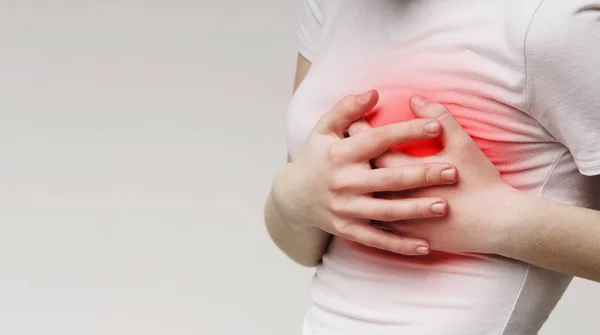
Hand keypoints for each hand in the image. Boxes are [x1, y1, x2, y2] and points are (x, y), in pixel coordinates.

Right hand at [271, 90, 459, 254]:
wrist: (293, 197)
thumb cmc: (316, 156)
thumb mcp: (323, 129)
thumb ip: (347, 109)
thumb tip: (374, 92)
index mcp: (340, 154)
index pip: (378, 140)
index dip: (407, 132)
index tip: (435, 127)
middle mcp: (343, 182)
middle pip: (388, 178)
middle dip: (421, 175)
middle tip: (452, 171)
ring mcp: (345, 209)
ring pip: (386, 211)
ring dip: (416, 210)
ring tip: (445, 206)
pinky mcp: (347, 230)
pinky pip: (377, 239)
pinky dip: (400, 245)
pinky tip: (425, 246)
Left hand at [349, 95, 520, 253]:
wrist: (496, 224)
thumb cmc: (480, 181)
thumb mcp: (462, 143)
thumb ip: (437, 116)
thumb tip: (413, 99)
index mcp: (404, 170)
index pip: (371, 147)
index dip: (360, 132)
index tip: (352, 121)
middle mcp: (394, 196)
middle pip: (363, 172)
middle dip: (352, 156)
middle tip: (343, 142)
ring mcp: (398, 219)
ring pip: (366, 200)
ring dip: (357, 184)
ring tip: (349, 170)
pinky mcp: (405, 235)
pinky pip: (376, 223)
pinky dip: (367, 210)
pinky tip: (362, 202)